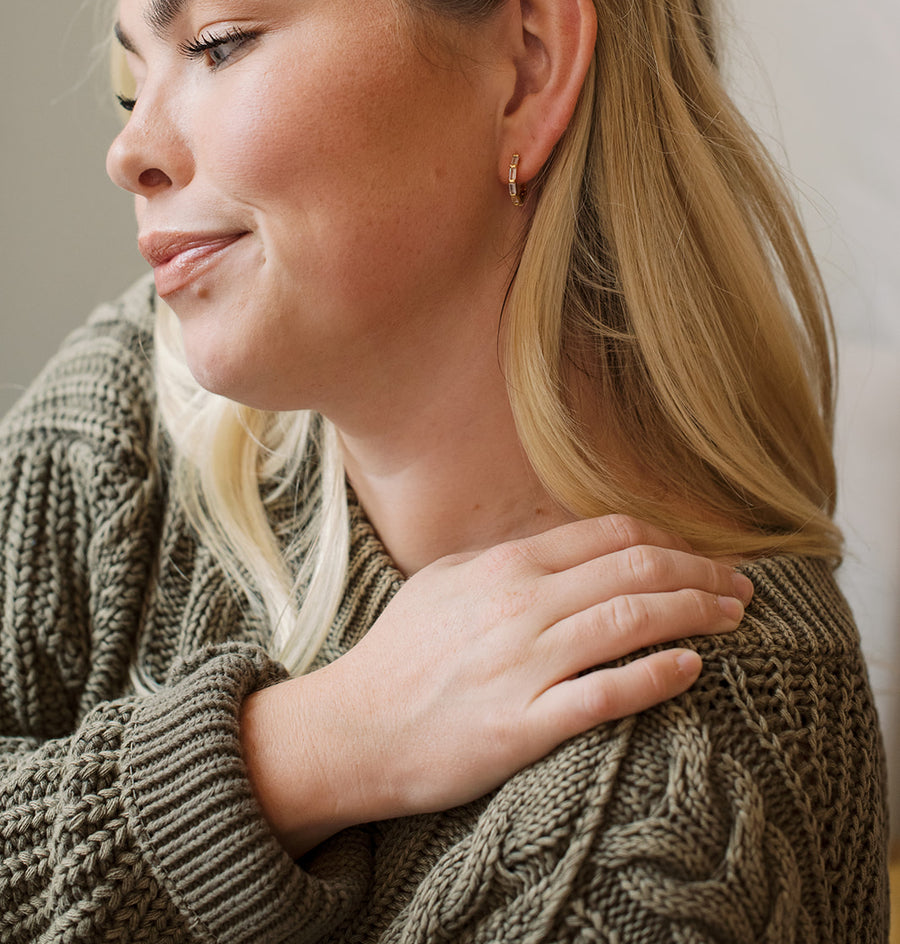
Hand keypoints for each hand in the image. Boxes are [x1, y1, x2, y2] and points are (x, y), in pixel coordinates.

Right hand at [241, 514, 751, 854]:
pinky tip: (691, 669)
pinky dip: (656, 677)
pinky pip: (606, 694)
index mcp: (506, 566)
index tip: (700, 556)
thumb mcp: (446, 582)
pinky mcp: (523, 725)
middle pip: (635, 571)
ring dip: (696, 615)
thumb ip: (507, 560)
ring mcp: (524, 664)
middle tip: (740, 587)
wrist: (353, 728)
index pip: (609, 535)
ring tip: (733, 619)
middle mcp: (521, 605)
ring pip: (632, 622)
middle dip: (701, 574)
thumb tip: (564, 549)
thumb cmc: (401, 654)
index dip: (670, 541)